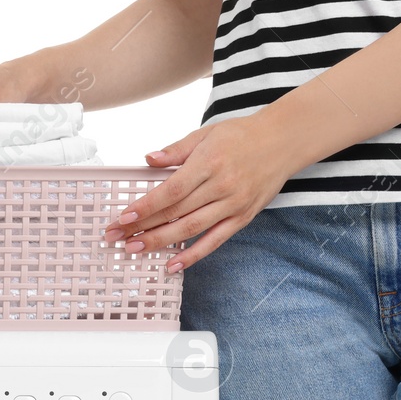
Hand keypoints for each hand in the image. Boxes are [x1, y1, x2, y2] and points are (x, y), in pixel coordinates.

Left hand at [106, 114, 293, 271]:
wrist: (283, 141)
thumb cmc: (241, 135)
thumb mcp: (206, 133)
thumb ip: (176, 150)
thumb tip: (148, 160)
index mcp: (209, 162)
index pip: (171, 190)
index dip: (146, 206)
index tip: (123, 217)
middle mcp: (221, 185)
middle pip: (176, 212)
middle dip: (143, 227)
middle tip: (117, 237)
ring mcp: (233, 204)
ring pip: (192, 229)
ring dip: (161, 242)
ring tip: (135, 249)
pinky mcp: (242, 218)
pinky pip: (214, 241)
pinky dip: (193, 255)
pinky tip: (172, 265)